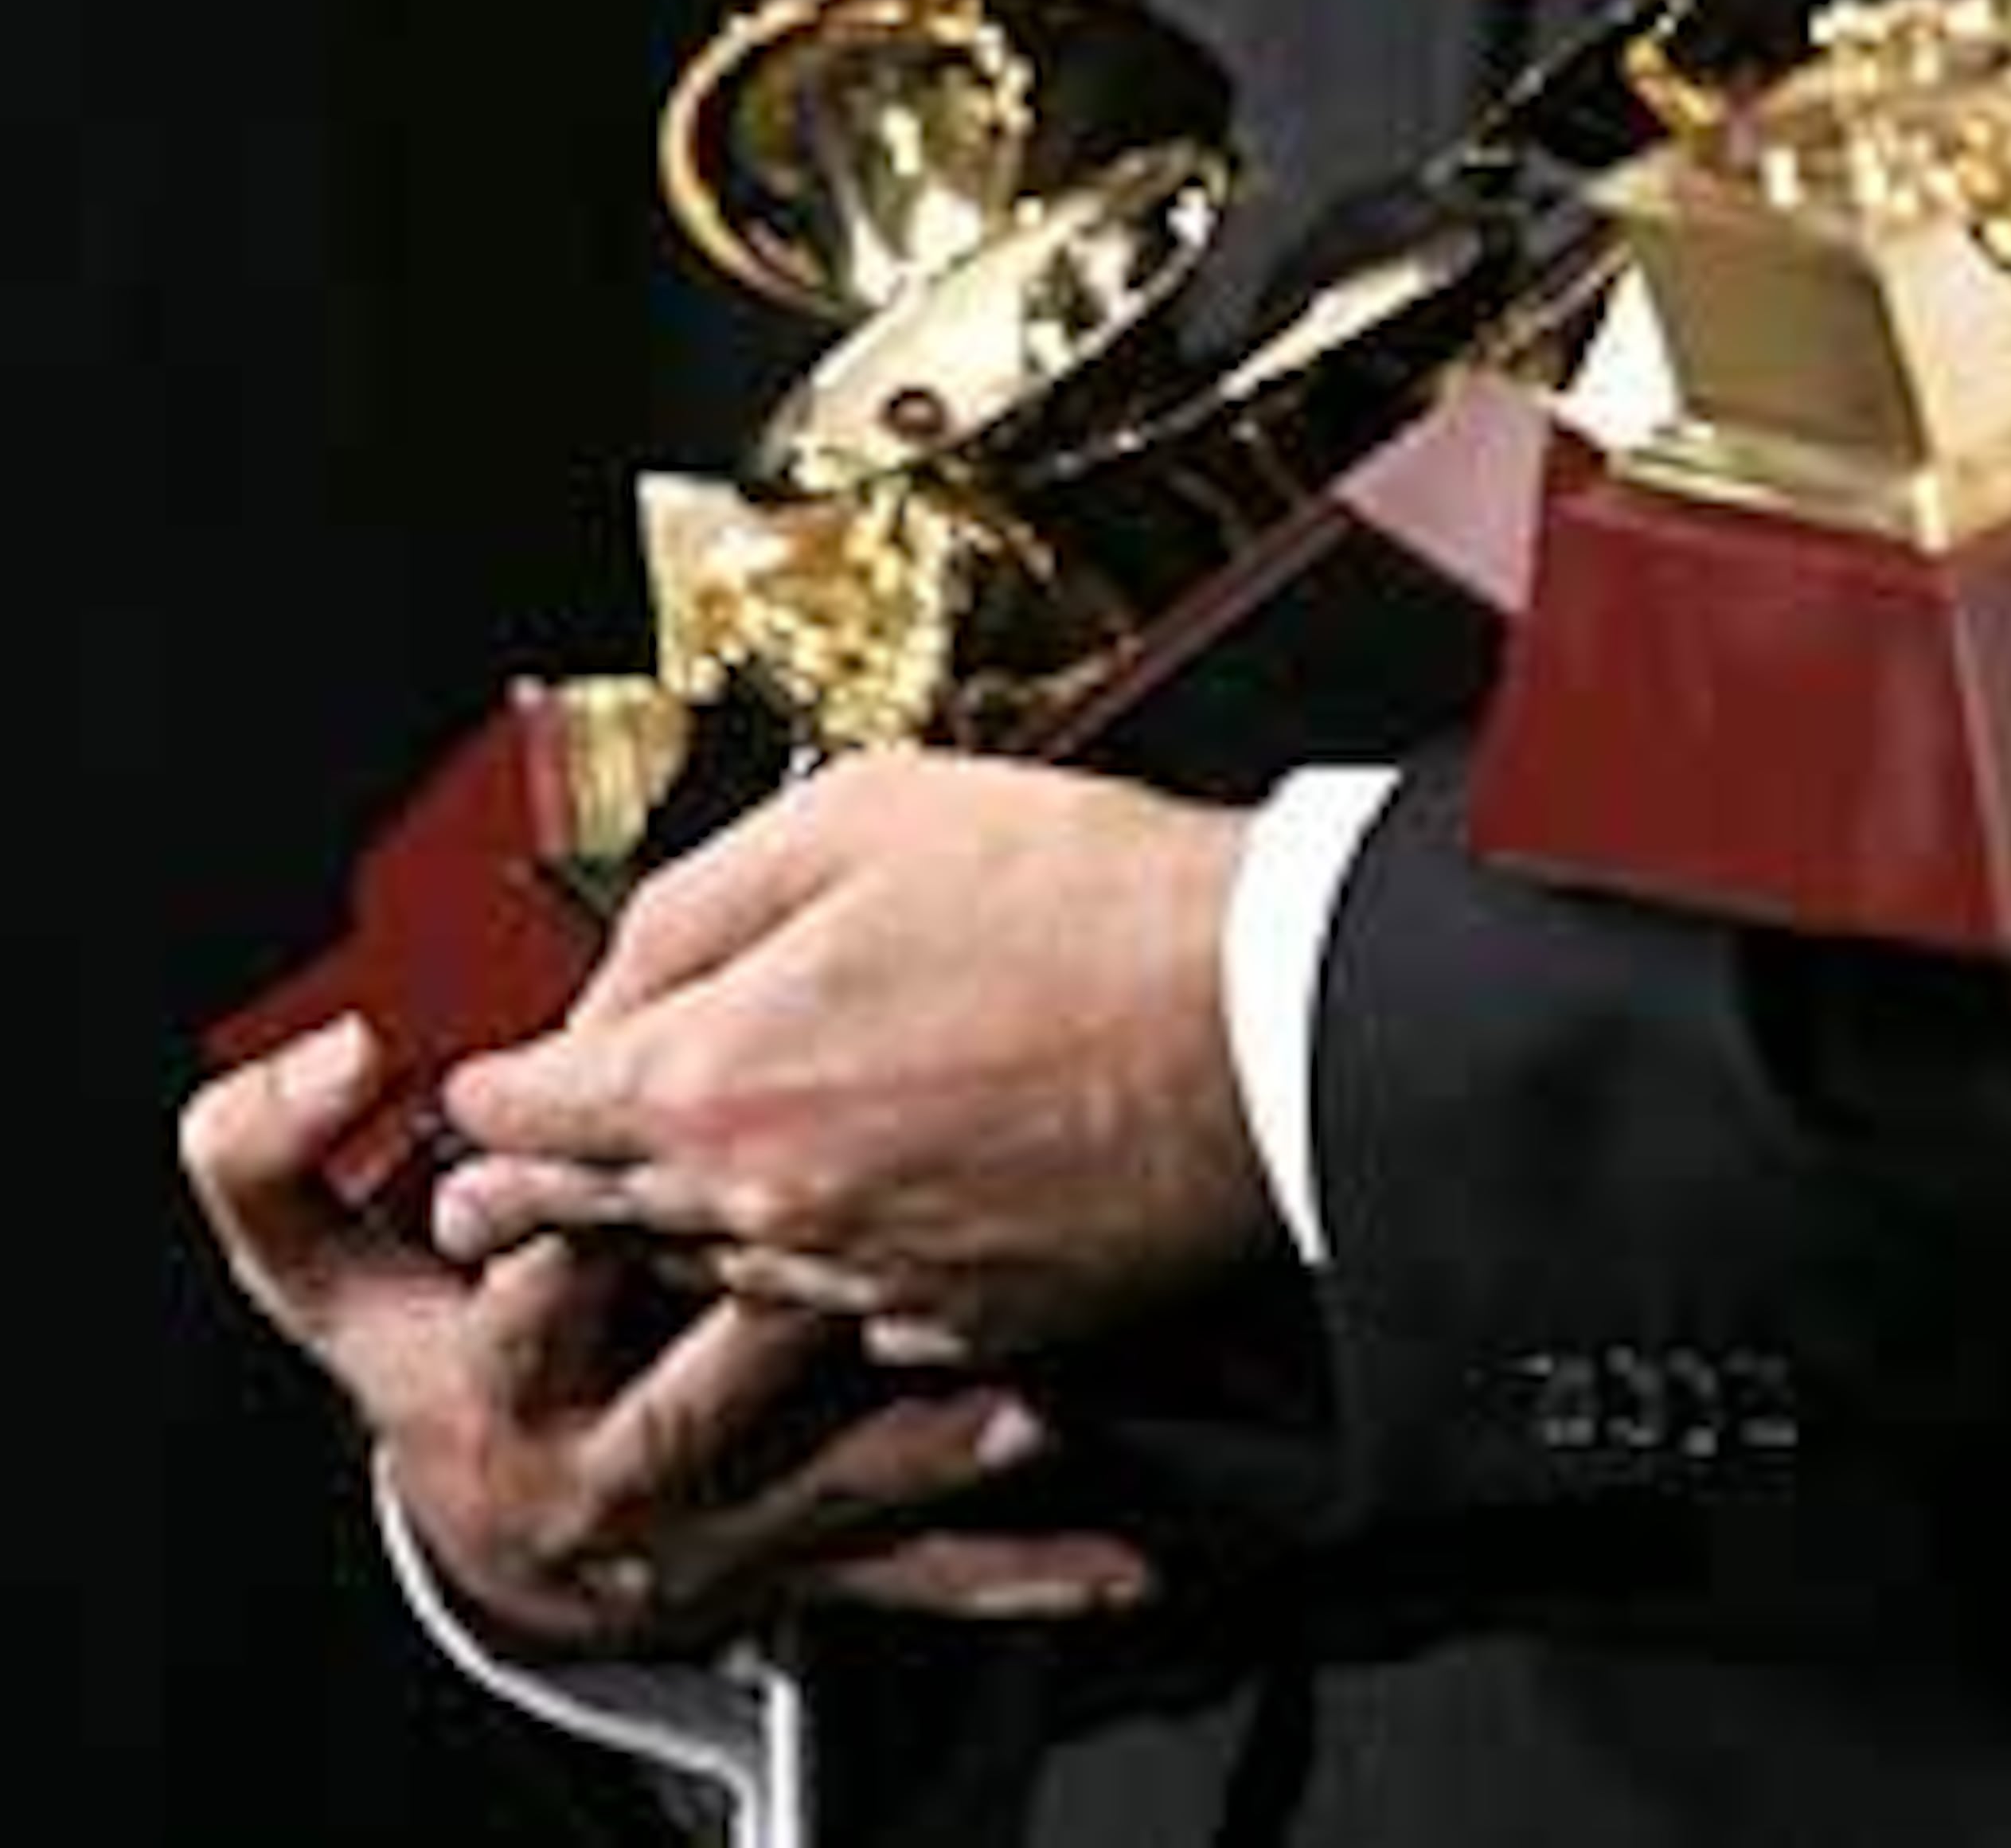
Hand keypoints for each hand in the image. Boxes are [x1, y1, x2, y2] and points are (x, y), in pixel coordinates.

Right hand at [180, 1010, 1154, 1644]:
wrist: (499, 1532)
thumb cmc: (427, 1362)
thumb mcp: (318, 1274)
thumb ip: (270, 1159)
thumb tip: (324, 1051)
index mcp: (494, 1385)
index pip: (531, 1297)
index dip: (579, 1224)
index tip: (649, 1146)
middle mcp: (609, 1474)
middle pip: (703, 1386)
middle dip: (793, 1310)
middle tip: (890, 1237)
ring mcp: (721, 1537)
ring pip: (838, 1487)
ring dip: (939, 1437)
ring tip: (1031, 1393)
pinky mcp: (807, 1571)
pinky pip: (929, 1579)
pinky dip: (1032, 1564)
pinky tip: (1119, 1552)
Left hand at [427, 750, 1270, 1361]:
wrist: (1257, 1017)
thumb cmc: (1074, 894)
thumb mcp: (853, 815)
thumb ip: (700, 896)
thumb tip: (621, 969)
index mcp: (714, 1078)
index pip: (521, 1115)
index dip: (482, 1098)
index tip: (470, 1096)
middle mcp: (766, 1206)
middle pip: (593, 1220)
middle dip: (529, 1198)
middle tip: (484, 1203)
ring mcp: (863, 1281)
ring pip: (715, 1274)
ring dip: (673, 1235)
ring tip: (649, 1205)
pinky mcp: (961, 1321)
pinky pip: (844, 1312)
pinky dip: (821, 1269)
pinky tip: (838, 1217)